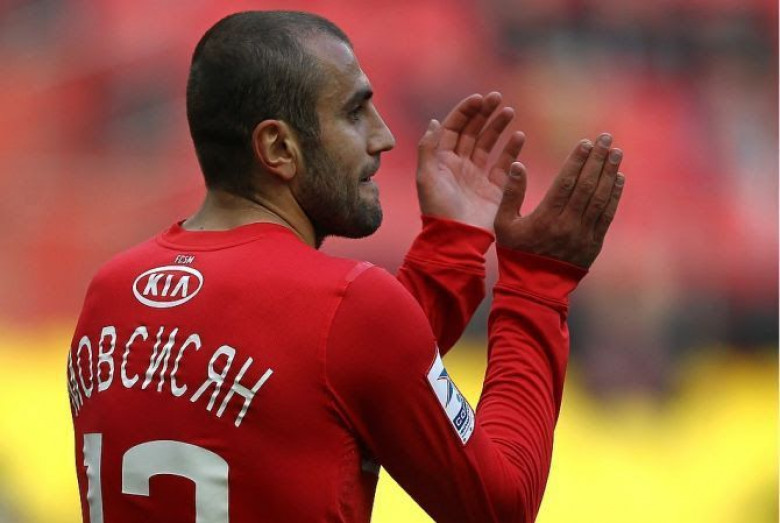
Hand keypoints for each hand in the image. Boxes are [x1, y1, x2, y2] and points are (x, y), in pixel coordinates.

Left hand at [416, 92, 524, 230]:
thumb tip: (435, 121)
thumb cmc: (438, 209)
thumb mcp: (426, 176)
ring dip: (498, 126)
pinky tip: (518, 135)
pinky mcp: (494, 188)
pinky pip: (504, 164)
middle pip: (472, 132)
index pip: (454, 128)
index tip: (479, 99)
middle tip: (497, 98)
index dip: (465, 112)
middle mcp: (460, 165)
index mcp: (442, 160)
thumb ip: (428, 148)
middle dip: (484, 114)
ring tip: (509, 111)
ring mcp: (478, 176)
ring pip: (489, 144)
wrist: (456, 238)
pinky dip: (512, 149)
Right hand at [494, 133, 625, 267]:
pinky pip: (607, 215)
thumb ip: (511, 193)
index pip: (566, 182)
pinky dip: (614, 195)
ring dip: (610, 173)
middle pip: (587, 185)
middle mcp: (567, 224)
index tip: (586, 142)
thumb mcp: (504, 224)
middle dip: (597, 159)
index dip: (577, 160)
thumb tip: (516, 164)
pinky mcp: (594, 243)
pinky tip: (619, 178)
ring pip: (600, 198)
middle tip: (606, 138)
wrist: (534, 287)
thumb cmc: (516, 252)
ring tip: (616, 153)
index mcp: (546, 217)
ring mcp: (583, 234)